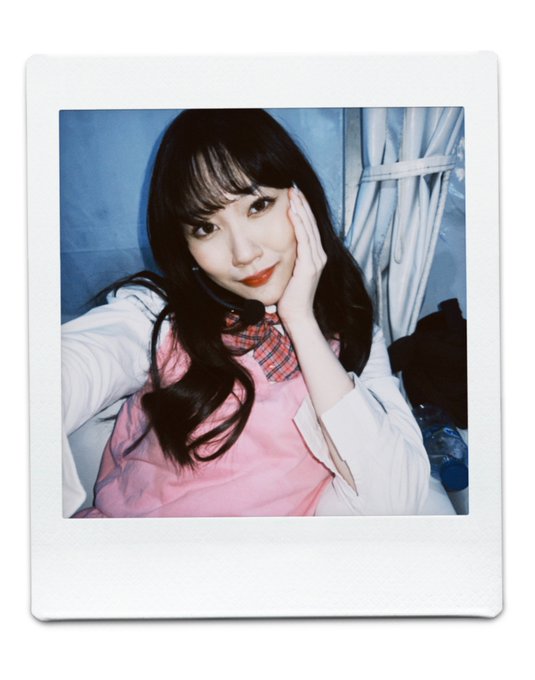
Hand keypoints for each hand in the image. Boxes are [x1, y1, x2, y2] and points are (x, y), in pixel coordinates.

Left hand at [277, 186, 326, 329]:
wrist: (298, 317)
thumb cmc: (291, 299)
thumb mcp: (290, 273)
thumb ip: (289, 259)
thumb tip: (276, 248)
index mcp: (315, 257)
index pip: (309, 228)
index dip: (303, 211)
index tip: (294, 195)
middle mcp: (319, 256)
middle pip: (311, 224)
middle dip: (303, 205)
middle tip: (294, 187)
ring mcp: (316, 261)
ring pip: (309, 229)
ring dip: (301, 210)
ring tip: (293, 194)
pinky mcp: (309, 267)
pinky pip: (304, 240)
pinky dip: (299, 225)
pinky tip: (293, 212)